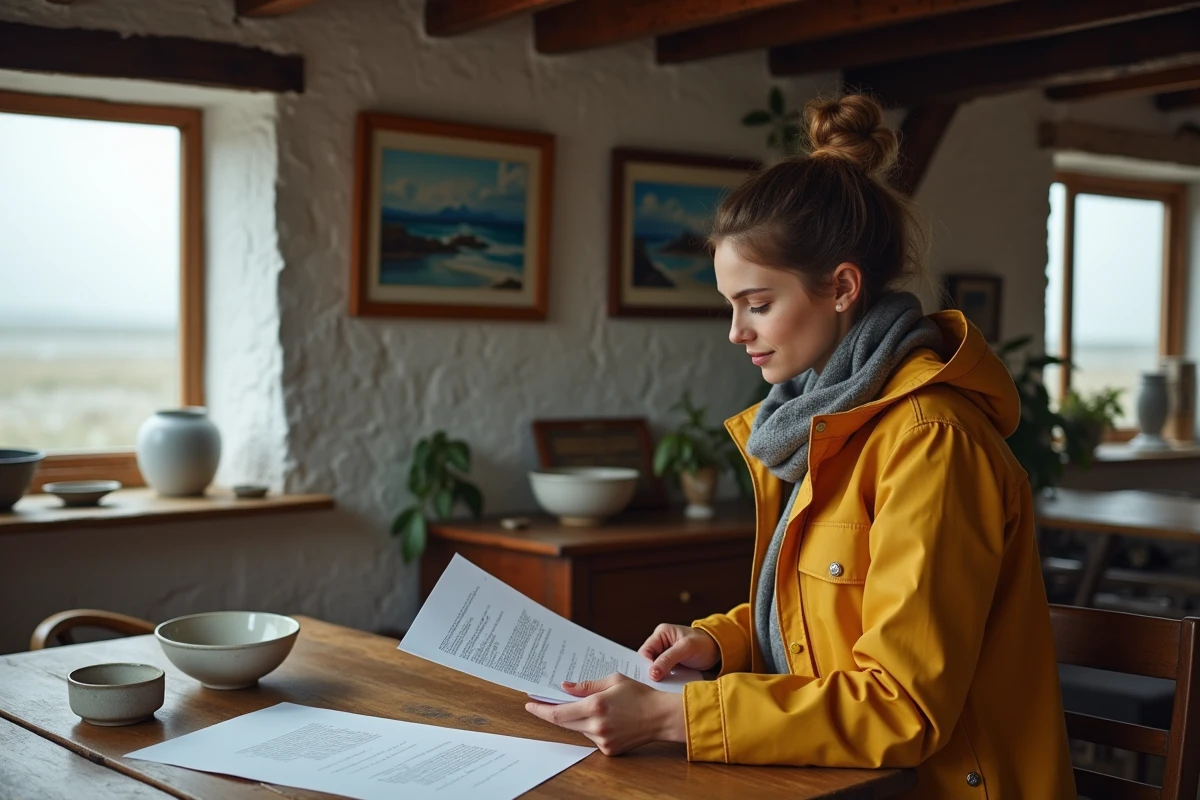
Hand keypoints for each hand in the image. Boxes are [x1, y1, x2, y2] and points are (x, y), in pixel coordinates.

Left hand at [524, 674, 684, 754]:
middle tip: (541, 704)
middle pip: (562, 723)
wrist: (662, 716)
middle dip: (550, 714)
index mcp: (595, 706)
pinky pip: (591, 737)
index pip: (558, 712)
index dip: (541, 709)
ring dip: (575, 719)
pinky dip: (591, 727)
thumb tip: (565, 687)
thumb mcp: (613, 680)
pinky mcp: (608, 750)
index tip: (530, 704)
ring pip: (578, 729)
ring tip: (586, 706)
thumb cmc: (640, 695)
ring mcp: (602, 740)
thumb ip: (586, 685)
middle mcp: (596, 725)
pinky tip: (605, 718)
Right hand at [638, 623, 718, 679]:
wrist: (718, 650)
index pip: (645, 651)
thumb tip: (652, 673)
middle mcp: (661, 643)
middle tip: (657, 683)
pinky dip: (666, 679)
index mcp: (661, 634)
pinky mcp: (671, 665)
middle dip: (652, 671)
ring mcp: (666, 655)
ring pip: (655, 669)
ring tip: (664, 684)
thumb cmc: (703, 644)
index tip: (654, 677)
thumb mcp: (685, 649)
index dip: (647, 664)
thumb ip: (668, 659)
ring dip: (659, 677)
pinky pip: (663, 673)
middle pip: (648, 660)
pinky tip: (669, 684)